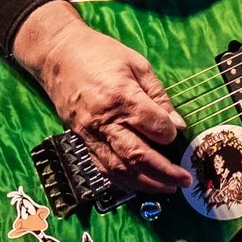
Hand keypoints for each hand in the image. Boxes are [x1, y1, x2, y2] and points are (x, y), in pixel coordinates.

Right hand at [12, 6, 190, 192]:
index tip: (178, 134)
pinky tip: (139, 184)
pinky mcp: (80, 140)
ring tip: (168, 188)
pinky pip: (102, 167)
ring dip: (146, 183)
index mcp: (121, 96)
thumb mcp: (136, 63)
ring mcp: (90, 133)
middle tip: (185, 180)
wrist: (57, 54)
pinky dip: (122, 180)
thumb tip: (177, 125)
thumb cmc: (100, 53)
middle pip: (137, 155)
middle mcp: (104, 120)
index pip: (153, 126)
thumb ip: (158, 95)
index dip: (170, 134)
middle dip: (165, 172)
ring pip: (120, 168)